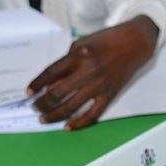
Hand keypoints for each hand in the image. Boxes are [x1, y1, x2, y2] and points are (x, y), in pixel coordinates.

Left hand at [28, 16, 158, 129]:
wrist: (136, 42)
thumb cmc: (108, 39)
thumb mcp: (83, 42)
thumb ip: (67, 61)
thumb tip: (53, 82)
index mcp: (80, 54)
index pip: (52, 72)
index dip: (37, 83)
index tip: (29, 91)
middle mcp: (88, 70)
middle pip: (58, 92)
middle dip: (42, 103)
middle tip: (34, 107)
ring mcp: (99, 84)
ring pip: (71, 106)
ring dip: (54, 114)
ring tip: (44, 118)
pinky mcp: (110, 94)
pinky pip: (92, 114)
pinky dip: (78, 122)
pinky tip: (67, 126)